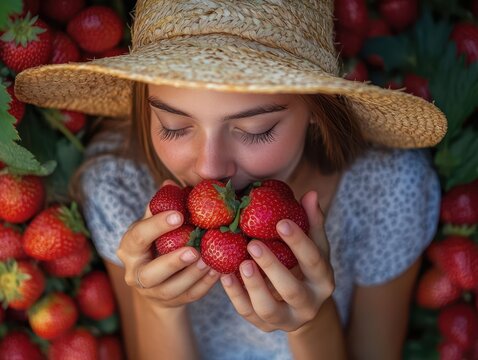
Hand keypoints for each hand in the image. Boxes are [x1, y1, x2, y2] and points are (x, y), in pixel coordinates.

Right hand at [116, 182, 219, 308]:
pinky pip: (188, 297)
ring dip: (192, 275)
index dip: (157, 226)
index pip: (138, 237)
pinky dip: (204, 285)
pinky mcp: (171, 303)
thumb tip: (170, 184)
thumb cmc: (156, 241)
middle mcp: (135, 274)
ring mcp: (152, 293)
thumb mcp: (153, 224)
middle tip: (194, 250)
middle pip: (150, 273)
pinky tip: (218, 271)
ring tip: (210, 261)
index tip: (178, 215)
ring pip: (170, 289)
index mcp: (129, 249)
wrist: (155, 280)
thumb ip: (160, 206)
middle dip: (172, 262)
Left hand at [220, 190, 334, 331]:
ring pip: (269, 309)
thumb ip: (311, 222)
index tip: (280, 222)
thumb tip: (311, 193)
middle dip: (272, 267)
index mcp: (323, 280)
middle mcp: (309, 304)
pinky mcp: (265, 325)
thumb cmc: (304, 266)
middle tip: (253, 244)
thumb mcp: (313, 246)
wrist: (300, 305)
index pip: (314, 261)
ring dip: (253, 286)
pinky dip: (235, 295)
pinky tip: (224, 275)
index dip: (299, 242)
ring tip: (241, 263)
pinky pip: (248, 313)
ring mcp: (287, 319)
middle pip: (292, 289)